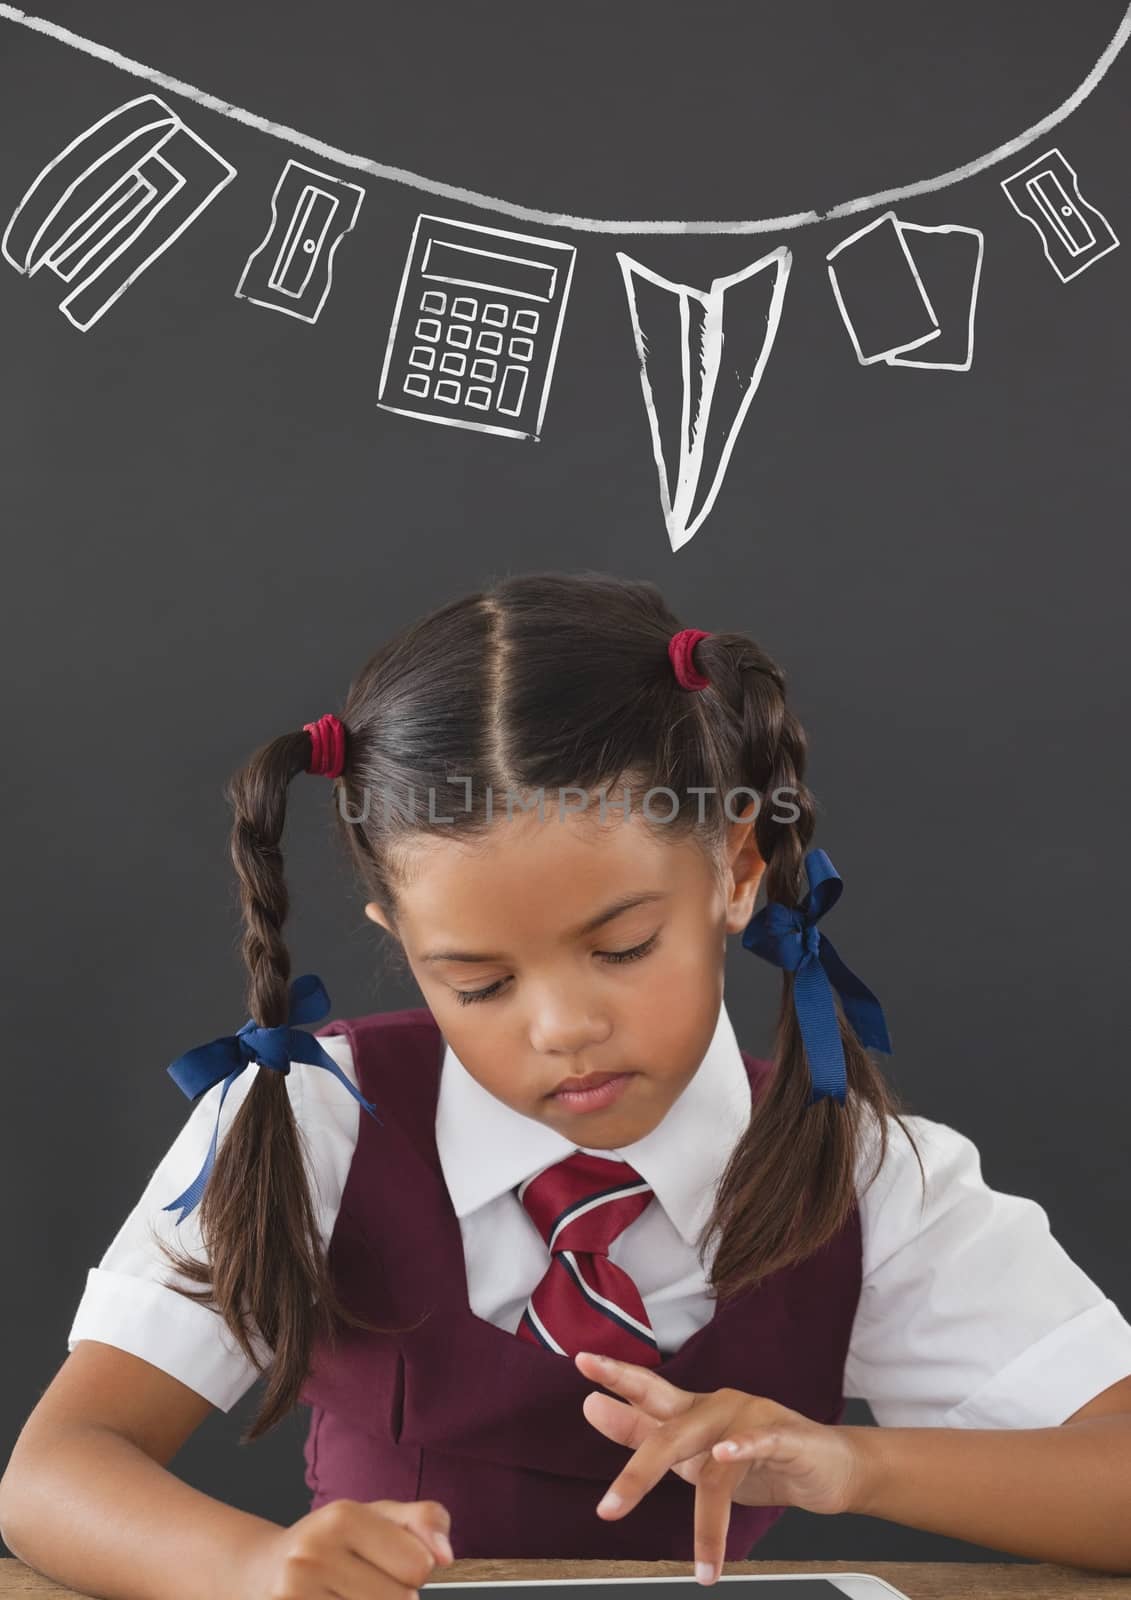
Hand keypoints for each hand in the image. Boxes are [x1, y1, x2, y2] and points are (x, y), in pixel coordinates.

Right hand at [241, 1497, 453, 1599]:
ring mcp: (294, 1596)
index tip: (392, 1563)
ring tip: (349, 1595)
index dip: (415, 1569)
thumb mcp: (379, 1516)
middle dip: (394, 1597)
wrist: (264, 1570)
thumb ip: (423, 1521)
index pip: (418, 1566)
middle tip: (365, 1583)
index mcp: (342, 1517)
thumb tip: (446, 1556)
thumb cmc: (335, 1541)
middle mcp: (312, 1555)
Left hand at [575, 1351, 865, 1583]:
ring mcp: (752, 1417)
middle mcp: (717, 1407)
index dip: (616, 1375)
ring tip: (700, 1564)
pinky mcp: (786, 1436)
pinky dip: (743, 1447)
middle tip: (609, 1509)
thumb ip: (644, 1431)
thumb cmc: (757, 1459)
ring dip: (706, 1524)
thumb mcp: (694, 1453)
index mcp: (692, 1410)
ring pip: (715, 1464)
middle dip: (638, 1473)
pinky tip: (726, 1455)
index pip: (649, 1389)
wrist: (830, 1467)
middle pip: (671, 1433)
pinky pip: (761, 1440)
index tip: (582, 1361)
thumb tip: (593, 1407)